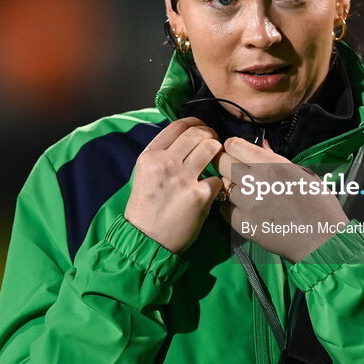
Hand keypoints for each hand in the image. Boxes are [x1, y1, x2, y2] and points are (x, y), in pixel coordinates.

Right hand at [124, 117, 223, 253]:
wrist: (146, 240)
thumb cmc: (146, 208)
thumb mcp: (144, 175)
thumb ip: (162, 155)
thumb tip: (185, 140)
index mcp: (150, 156)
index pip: (178, 125)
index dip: (195, 123)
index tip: (202, 128)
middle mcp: (165, 163)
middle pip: (198, 133)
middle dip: (210, 135)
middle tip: (214, 143)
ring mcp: (183, 178)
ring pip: (212, 148)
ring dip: (218, 152)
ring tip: (217, 161)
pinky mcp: (199, 195)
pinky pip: (217, 178)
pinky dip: (217, 183)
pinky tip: (212, 190)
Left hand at [213, 137, 348, 261]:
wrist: (322, 240)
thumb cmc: (318, 204)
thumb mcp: (303, 173)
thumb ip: (276, 159)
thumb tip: (261, 145)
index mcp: (271, 165)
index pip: (233, 145)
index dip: (233, 147)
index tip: (236, 153)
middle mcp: (255, 181)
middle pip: (222, 162)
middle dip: (226, 164)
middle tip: (236, 171)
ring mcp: (247, 203)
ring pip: (223, 186)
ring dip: (231, 187)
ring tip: (247, 193)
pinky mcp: (242, 224)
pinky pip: (225, 209)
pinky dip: (232, 208)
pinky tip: (246, 209)